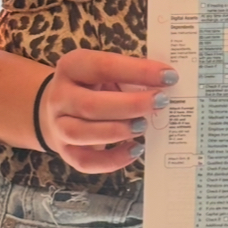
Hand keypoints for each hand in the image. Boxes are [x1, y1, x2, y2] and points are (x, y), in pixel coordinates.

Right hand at [38, 49, 177, 173]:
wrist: (59, 108)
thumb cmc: (93, 86)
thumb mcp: (107, 72)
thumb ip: (131, 75)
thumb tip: (167, 83)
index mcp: (72, 67)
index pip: (103, 66)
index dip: (138, 71)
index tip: (169, 76)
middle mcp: (60, 96)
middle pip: (90, 105)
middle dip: (130, 105)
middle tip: (161, 102)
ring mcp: (58, 126)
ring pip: (82, 133)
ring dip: (118, 131)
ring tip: (144, 126)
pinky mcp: (65, 152)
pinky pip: (85, 161)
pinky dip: (112, 160)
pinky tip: (135, 150)